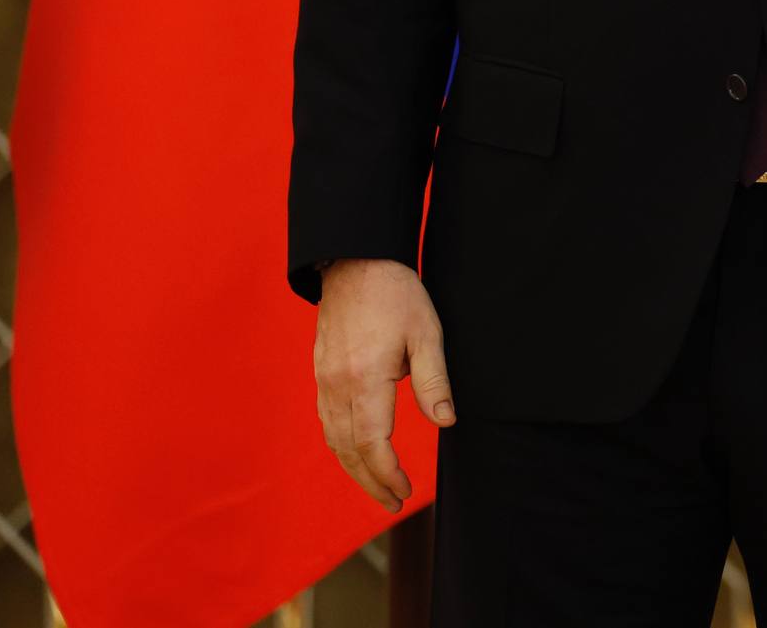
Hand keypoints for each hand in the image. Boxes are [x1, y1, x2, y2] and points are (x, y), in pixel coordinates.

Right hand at [312, 258, 454, 510]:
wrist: (355, 263)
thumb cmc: (396, 295)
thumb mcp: (427, 334)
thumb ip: (434, 382)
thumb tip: (446, 422)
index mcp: (365, 379)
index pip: (372, 444)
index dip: (387, 474)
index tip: (405, 492)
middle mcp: (338, 386)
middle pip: (349, 451)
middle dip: (371, 482)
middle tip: (393, 503)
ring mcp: (325, 381)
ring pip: (334, 439)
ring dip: (354, 469)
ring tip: (378, 486)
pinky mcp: (321, 373)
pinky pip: (327, 421)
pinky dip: (341, 445)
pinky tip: (357, 452)